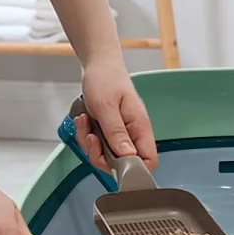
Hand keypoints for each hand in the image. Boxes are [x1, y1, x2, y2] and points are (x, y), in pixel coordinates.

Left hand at [74, 57, 156, 171]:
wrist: (98, 65)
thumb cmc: (106, 79)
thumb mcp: (107, 106)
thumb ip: (116, 132)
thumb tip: (128, 156)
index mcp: (140, 126)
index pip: (148, 160)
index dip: (133, 169)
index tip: (113, 163)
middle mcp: (133, 133)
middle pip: (123, 163)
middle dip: (100, 155)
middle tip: (92, 138)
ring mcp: (120, 133)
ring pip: (106, 156)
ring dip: (90, 144)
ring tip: (85, 122)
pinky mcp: (109, 132)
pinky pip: (97, 146)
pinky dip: (86, 136)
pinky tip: (84, 120)